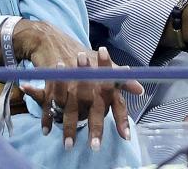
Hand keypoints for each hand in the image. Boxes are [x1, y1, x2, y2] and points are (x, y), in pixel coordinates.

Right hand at [13, 21, 142, 149]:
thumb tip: (140, 90)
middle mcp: (86, 82)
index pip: (115, 100)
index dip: (121, 119)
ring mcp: (67, 83)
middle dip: (94, 127)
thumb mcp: (103, 66)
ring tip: (69, 145)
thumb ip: (121, 81)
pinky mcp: (50, 84)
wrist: (53, 40)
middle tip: (95, 146)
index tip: (126, 136)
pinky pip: (48, 104)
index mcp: (101, 80)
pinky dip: (46, 118)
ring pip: (68, 109)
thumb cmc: (83, 56)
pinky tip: (46, 131)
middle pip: (91, 108)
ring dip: (68, 128)